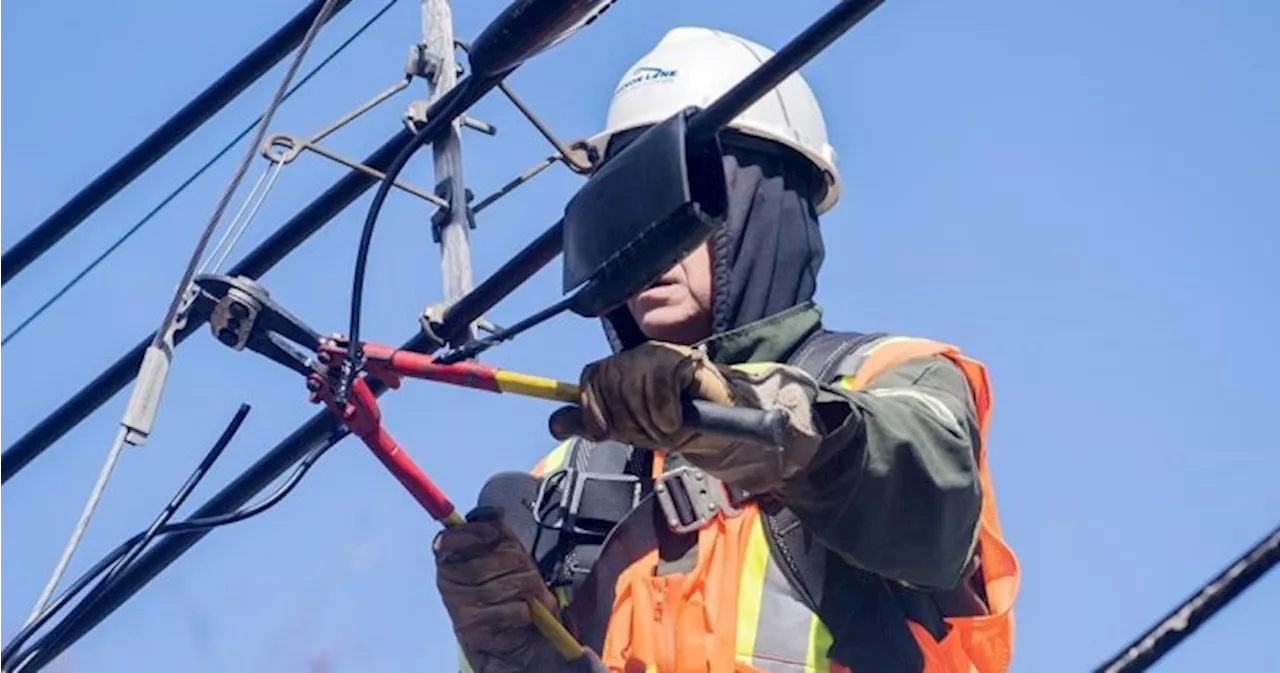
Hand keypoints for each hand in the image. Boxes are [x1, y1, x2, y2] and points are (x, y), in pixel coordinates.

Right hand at [433, 507, 566, 672]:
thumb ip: (499, 533)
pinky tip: (520, 615)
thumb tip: (493, 513)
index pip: (448, 539)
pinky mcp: (471, 626)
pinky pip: (511, 608)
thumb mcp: (507, 557)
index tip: (492, 534)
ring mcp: (458, 604)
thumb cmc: (509, 592)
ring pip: (505, 583)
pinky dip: (524, 611)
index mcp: (451, 559)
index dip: (472, 533)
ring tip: (525, 596)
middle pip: (490, 557)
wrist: (514, 638)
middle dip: (518, 563)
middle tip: (524, 573)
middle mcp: (448, 581)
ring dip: (526, 589)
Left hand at [560, 342, 827, 492]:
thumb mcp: (626, 428)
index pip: (590, 378)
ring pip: (633, 389)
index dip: (593, 410)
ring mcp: (660, 354)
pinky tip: (678, 418)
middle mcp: (636, 355)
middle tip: (649, 430)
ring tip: (667, 425)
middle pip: (611, 386)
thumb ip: (592, 423)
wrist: (718, 429)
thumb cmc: (672, 425)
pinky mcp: (683, 359)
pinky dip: (667, 414)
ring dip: (650, 422)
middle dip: (628, 422)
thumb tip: (554, 424)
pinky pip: (659, 389)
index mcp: (619, 368)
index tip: (607, 432)